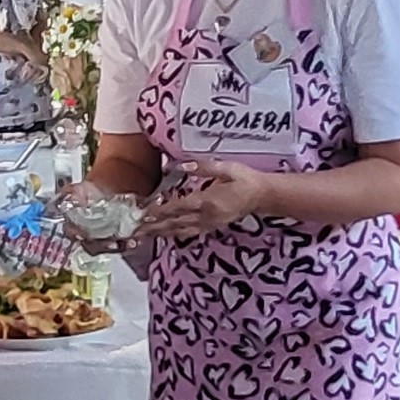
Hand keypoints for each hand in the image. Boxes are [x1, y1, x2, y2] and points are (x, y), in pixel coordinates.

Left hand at [135, 161, 269, 241]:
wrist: (263, 195)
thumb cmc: (245, 179)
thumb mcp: (227, 168)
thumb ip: (204, 167)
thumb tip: (182, 165)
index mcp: (208, 201)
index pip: (179, 207)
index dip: (160, 211)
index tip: (144, 214)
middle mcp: (206, 216)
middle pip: (175, 223)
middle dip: (154, 226)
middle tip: (136, 230)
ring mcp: (209, 224)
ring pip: (180, 230)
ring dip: (161, 232)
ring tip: (145, 234)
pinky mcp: (212, 227)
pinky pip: (189, 232)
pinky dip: (175, 233)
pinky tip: (165, 234)